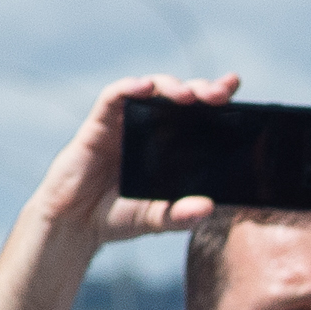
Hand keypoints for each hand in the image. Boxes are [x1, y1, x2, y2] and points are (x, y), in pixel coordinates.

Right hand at [25, 74, 239, 247]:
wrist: (76, 224)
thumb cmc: (119, 216)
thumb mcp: (157, 219)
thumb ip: (182, 215)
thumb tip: (208, 208)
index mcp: (171, 144)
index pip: (198, 114)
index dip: (215, 96)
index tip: (234, 85)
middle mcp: (151, 128)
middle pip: (179, 96)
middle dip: (201, 89)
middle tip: (219, 95)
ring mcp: (125, 123)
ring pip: (151, 89)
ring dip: (170, 86)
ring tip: (188, 96)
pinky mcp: (99, 124)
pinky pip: (113, 96)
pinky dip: (129, 87)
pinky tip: (144, 87)